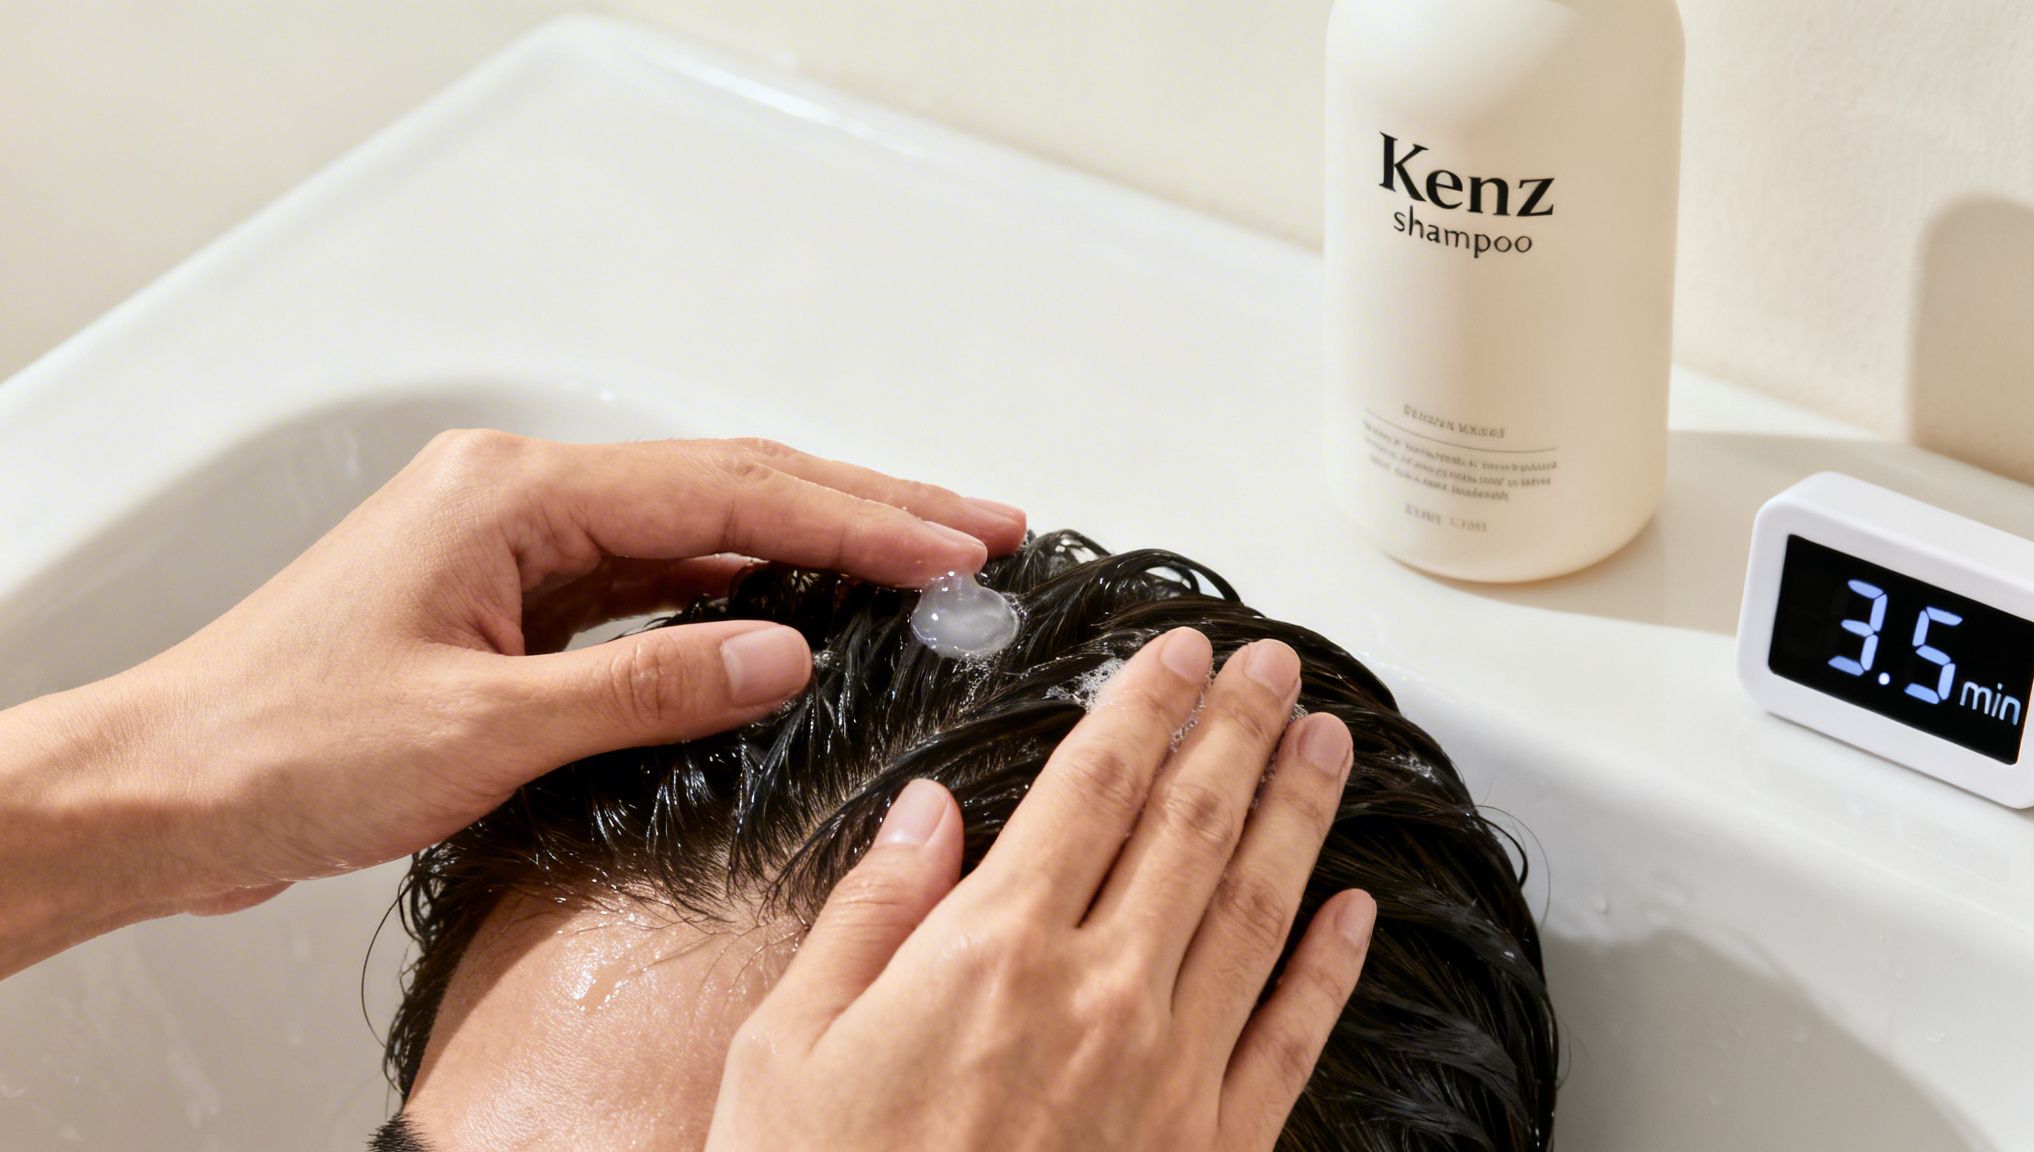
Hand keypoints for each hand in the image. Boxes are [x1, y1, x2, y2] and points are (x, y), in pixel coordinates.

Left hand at [0, 433, 1023, 974]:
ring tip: (925, 561)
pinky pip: (654, 586)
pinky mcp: (515, 603)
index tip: (953, 542)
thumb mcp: (484, 726)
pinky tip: (804, 617)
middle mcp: (521, 496)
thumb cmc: (278, 747)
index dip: (857, 516)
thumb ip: (648, 683)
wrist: (164, 793)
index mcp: (513, 491)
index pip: (727, 489)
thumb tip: (784, 653)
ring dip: (812, 548)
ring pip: (701, 533)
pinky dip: (739, 598)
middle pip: (730, 486)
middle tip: (979, 525)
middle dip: (864, 507)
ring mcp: (519, 546)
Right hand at [706, 629, 1375, 1150]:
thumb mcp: (791, 1045)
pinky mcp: (1210, 1149)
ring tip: (1328, 742)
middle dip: (1239, 728)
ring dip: (1300, 813)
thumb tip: (927, 813)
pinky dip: (1331, 967)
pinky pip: (1290, 1038)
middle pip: (1193, 824)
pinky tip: (1355, 911)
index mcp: (994, 951)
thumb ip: (872, 913)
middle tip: (1273, 665)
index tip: (1178, 652)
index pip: (1094, 786)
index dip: (1145, 705)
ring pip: (1259, 909)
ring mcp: (1169, 1073)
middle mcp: (1101, 994)